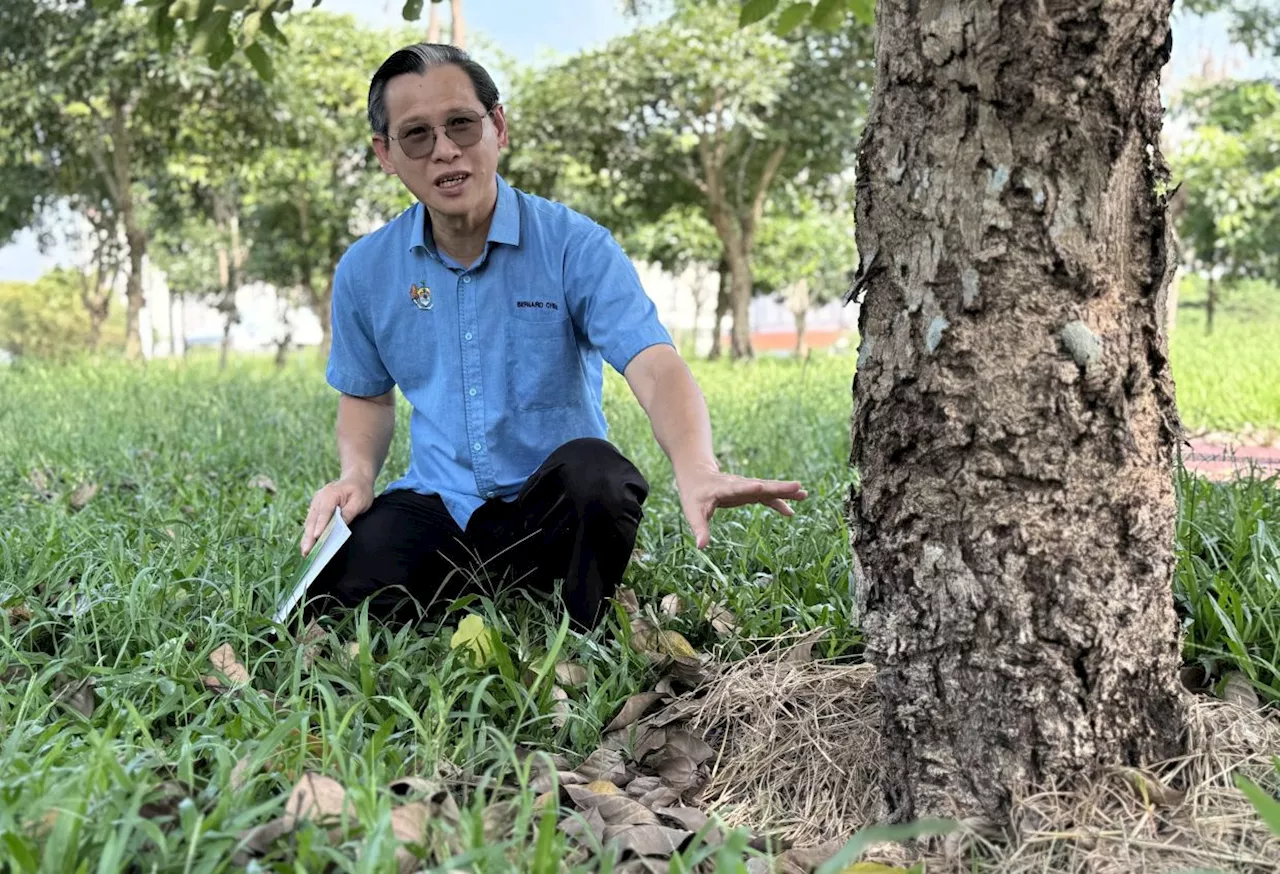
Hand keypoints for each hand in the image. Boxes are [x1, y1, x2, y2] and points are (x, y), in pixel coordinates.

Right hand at [301, 476, 373, 554]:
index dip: (320, 525)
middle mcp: (319, 498)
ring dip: (307, 537)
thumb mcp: (360, 501)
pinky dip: (309, 534)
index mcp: (330, 494)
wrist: (356, 480)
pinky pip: (311, 522)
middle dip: (309, 536)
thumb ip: (349, 512)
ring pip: (309, 522)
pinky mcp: (316, 509)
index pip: (324, 512)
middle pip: (313, 519)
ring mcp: (316, 503)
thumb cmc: (360, 490)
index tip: (316, 536)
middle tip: (307, 551)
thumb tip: (340, 525)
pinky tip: (307, 546)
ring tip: (305, 553)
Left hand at [676, 463, 807, 549]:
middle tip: (797, 486)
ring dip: (784, 491)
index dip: (749, 487)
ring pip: (767, 488)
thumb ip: (699, 528)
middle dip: (777, 487)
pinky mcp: (749, 491)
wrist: (697, 475)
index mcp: (723, 488)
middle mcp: (738, 484)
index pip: (737, 487)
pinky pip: (766, 497)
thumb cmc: (693, 495)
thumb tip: (701, 547)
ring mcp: (746, 486)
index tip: (760, 487)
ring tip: (803, 494)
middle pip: (760, 485)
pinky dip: (778, 502)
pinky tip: (791, 512)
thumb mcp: (692, 512)